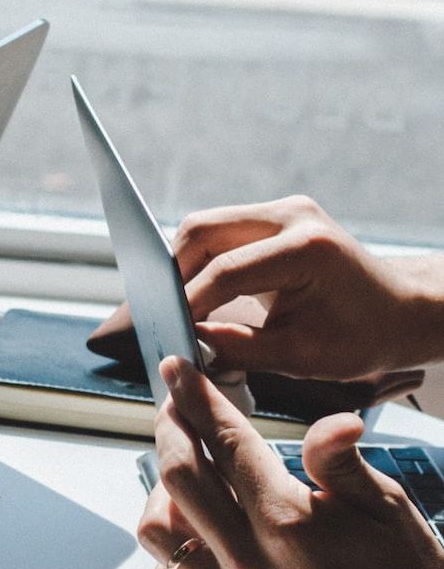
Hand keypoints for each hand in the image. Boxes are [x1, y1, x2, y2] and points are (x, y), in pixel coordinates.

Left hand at [137, 356, 443, 568]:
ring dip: (161, 494)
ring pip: (158, 532)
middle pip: (177, 477)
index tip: (178, 372)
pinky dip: (168, 554)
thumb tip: (331, 419)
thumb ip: (341, 461)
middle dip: (170, 430)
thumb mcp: (388, 509)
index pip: (225, 442)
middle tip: (174, 411)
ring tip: (183, 477)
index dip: (196, 398)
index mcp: (289, 522)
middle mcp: (250, 563)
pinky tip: (192, 536)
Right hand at [175, 196, 439, 379]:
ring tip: (179, 307)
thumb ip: (238, 348)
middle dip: (174, 275)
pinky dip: (201, 262)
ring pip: (204, 227)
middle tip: (166, 315)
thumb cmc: (363, 337)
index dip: (188, 304)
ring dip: (184, 266)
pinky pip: (220, 232)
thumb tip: (188, 343)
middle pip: (202, 232)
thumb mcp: (301, 356)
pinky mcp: (275, 218)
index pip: (224, 271)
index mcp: (306, 249)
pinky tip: (198, 294)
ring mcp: (283, 211)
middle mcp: (293, 216)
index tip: (170, 333)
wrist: (402, 310)